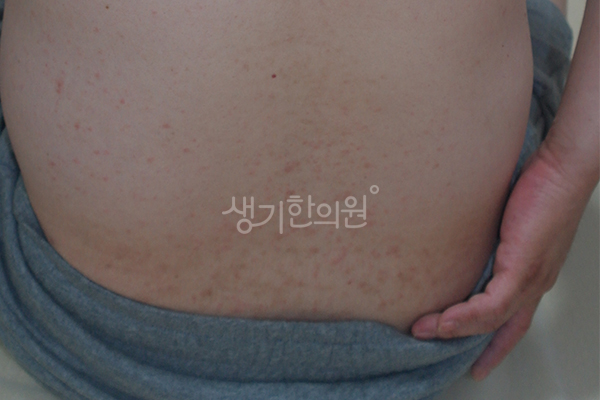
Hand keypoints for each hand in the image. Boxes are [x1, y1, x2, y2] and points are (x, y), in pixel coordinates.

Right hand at [410, 139, 595, 380]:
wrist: (563, 167)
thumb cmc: (538, 184)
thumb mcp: (505, 218)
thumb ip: (488, 234)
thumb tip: (458, 235)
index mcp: (532, 271)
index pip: (514, 314)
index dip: (496, 338)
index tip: (480, 355)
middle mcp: (534, 282)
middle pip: (508, 327)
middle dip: (485, 351)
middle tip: (465, 368)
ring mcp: (530, 278)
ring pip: (493, 321)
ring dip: (455, 330)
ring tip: (424, 331)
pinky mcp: (523, 270)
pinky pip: (491, 306)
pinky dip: (464, 317)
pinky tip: (443, 321)